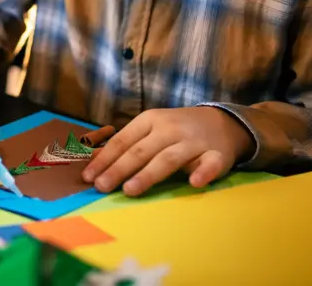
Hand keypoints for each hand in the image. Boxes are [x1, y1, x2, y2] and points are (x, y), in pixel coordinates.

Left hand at [81, 107, 254, 196]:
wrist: (222, 122)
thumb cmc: (176, 130)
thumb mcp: (149, 129)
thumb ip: (125, 145)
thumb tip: (94, 161)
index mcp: (150, 120)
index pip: (123, 141)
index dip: (105, 159)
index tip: (89, 177)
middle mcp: (170, 128)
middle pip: (141, 151)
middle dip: (119, 169)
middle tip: (102, 187)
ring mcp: (194, 141)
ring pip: (168, 158)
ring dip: (148, 174)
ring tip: (130, 190)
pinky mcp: (218, 154)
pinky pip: (211, 164)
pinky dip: (203, 172)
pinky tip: (194, 183)